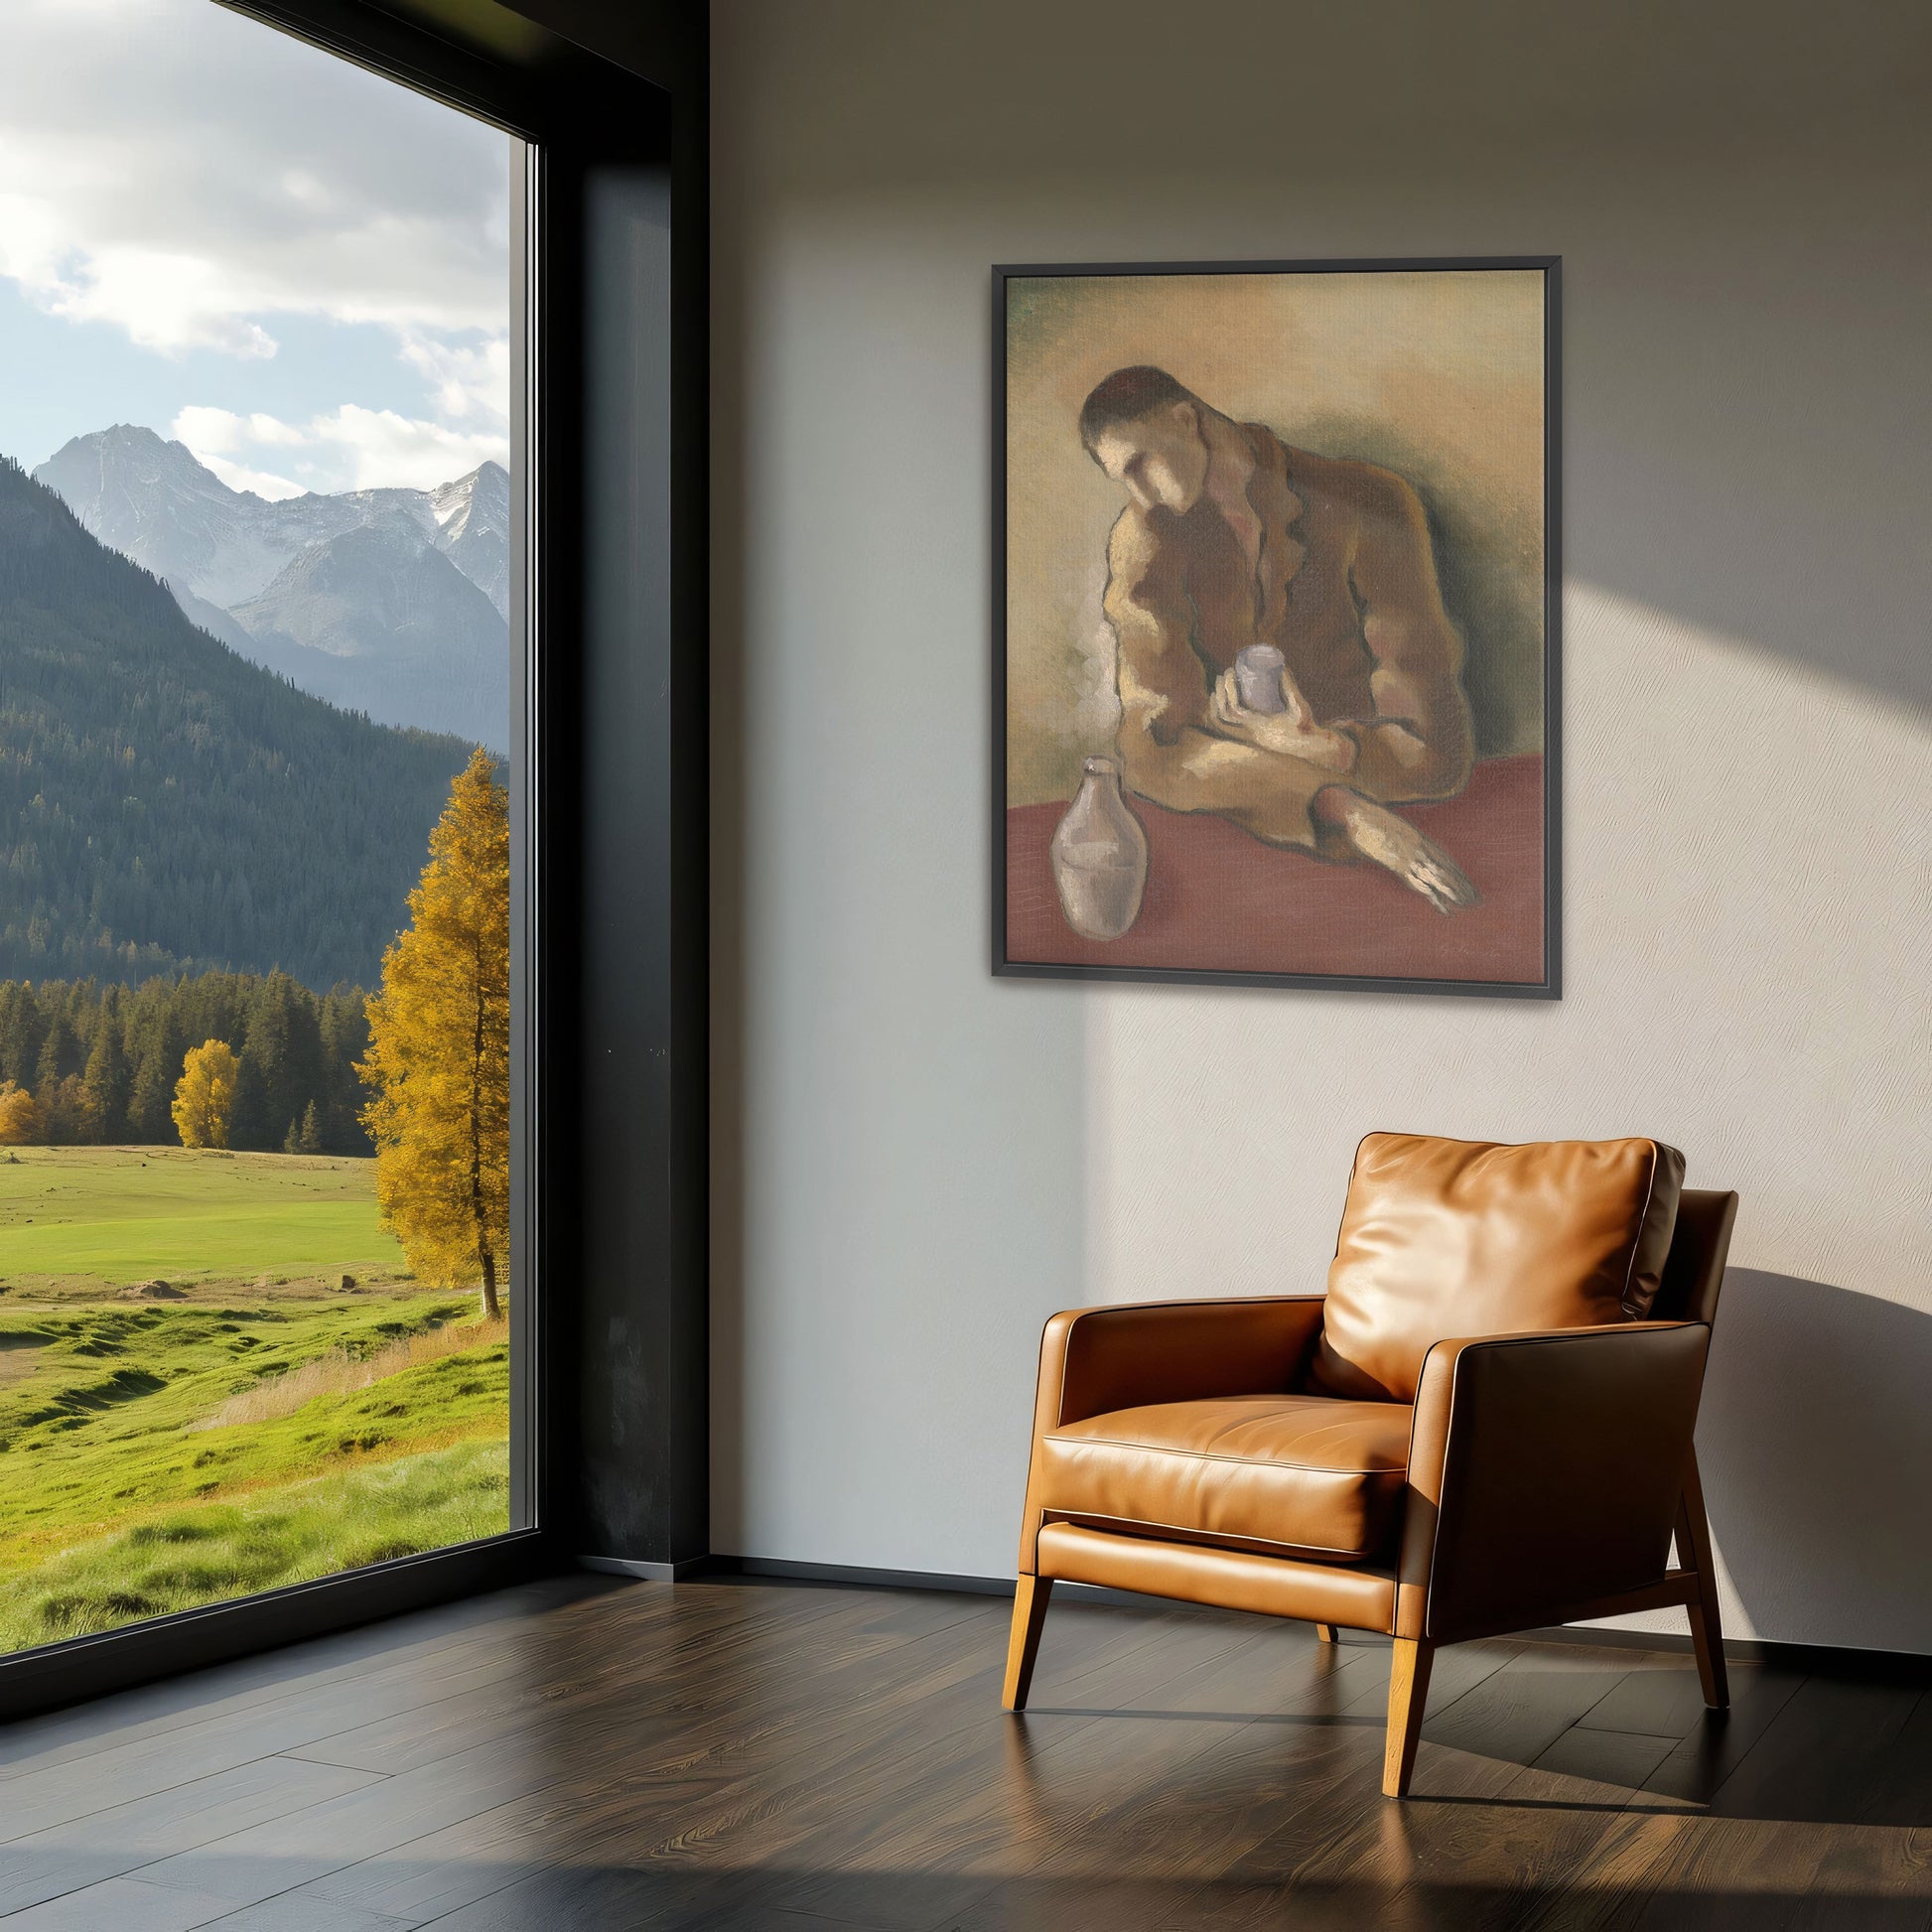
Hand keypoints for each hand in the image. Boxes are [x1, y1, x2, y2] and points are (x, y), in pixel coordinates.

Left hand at [1209, 667, 1355, 771]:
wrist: (1306, 748)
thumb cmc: (1305, 726)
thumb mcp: (1300, 707)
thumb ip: (1291, 688)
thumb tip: (1280, 667)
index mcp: (1259, 728)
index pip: (1235, 711)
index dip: (1228, 691)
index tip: (1230, 672)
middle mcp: (1249, 735)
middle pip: (1223, 715)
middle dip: (1220, 692)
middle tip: (1225, 673)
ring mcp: (1247, 739)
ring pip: (1221, 725)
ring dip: (1214, 706)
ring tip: (1218, 688)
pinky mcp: (1248, 739)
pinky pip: (1226, 731)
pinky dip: (1216, 719)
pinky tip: (1217, 706)